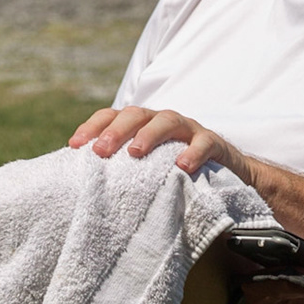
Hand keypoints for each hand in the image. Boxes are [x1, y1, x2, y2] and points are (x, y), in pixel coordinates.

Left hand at [67, 106, 255, 180]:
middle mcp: (163, 121)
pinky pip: (204, 143)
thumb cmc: (176, 173)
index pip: (112, 116)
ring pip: (168, 120)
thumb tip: (83, 189)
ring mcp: (189, 130)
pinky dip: (194, 151)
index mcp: (142, 125)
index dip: (92, 127)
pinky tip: (182, 166)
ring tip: (136, 152)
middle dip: (116, 130)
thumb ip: (123, 171)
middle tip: (100, 151)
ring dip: (149, 134)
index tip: (74, 146)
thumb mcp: (148, 169)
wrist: (229, 176)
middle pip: (136, 114)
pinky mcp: (213, 143)